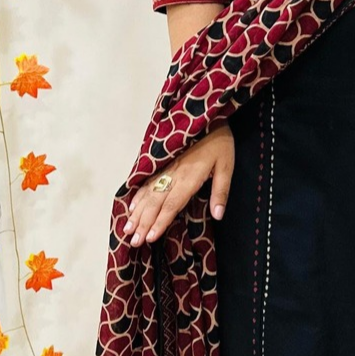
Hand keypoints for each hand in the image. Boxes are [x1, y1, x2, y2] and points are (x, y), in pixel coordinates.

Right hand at [123, 121, 234, 245]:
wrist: (205, 114)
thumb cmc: (219, 142)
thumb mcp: (227, 166)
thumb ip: (221, 191)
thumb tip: (218, 215)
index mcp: (189, 178)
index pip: (171, 205)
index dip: (160, 222)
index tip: (149, 238)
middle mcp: (173, 175)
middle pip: (155, 203)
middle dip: (143, 223)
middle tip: (133, 241)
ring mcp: (164, 168)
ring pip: (147, 194)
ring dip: (137, 213)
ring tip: (128, 229)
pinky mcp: (161, 162)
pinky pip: (146, 181)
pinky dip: (138, 195)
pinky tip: (132, 206)